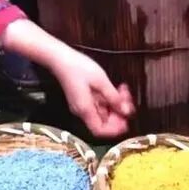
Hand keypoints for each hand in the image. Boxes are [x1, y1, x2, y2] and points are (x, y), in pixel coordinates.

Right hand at [0, 19, 133, 137]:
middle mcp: (82, 110)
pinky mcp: (82, 98)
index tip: (126, 122)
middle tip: (127, 102)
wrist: (60, 58)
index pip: (99, 130)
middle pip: (103, 122)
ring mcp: (82, 104)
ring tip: (123, 92)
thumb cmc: (78, 67)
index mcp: (85, 109)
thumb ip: (113, 97)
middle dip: (118, 113)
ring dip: (115, 104)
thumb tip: (125, 110)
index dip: (114, 130)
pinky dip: (108, 98)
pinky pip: (98, 104)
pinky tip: (115, 89)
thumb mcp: (100, 81)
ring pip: (102, 112)